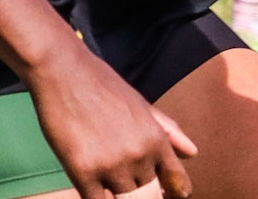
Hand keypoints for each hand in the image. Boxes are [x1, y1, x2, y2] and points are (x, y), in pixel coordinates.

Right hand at [24, 50, 195, 198]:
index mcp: (156, 139)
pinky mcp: (82, 172)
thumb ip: (168, 131)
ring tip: (109, 178)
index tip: (165, 192)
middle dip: (144, 194)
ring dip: (119, 195)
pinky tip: (92, 186)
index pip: (177, 181)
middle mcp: (139, 155)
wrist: (64, 72)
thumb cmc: (103, 86)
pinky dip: (97, 198)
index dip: (173, 191)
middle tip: (131, 182)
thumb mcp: (142, 106)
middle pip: (149, 195)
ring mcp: (111, 165)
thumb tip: (193, 153)